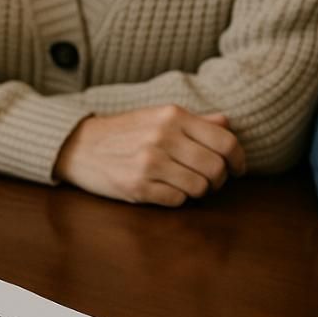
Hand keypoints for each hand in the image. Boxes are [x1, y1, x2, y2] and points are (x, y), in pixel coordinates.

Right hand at [54, 106, 246, 205]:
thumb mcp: (157, 117)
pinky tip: (166, 190)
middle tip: (212, 181)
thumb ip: (194, 121)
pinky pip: (177, 200)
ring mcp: (149, 163)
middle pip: (215, 168)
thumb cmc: (123, 132)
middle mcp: (163, 137)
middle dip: (219, 179)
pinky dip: (177, 198)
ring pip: (199, 187)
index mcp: (172, 116)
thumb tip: (227, 123)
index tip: (238, 168)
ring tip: (188, 185)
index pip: (225, 141)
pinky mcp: (137, 187)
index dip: (239, 159)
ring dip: (199, 191)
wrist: (78, 146)